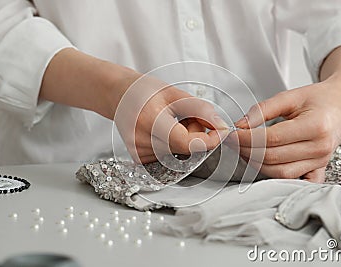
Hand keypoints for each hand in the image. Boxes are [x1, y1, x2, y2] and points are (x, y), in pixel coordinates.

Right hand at [113, 74, 228, 163]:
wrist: (119, 96)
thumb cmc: (144, 92)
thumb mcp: (175, 93)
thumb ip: (200, 110)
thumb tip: (220, 127)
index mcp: (149, 121)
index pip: (186, 143)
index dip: (208, 140)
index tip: (220, 131)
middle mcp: (140, 141)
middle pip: (186, 149)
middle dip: (196, 135)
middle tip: (187, 117)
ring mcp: (138, 153)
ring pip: (180, 155)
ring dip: (185, 141)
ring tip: (172, 122)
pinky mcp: (140, 160)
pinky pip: (170, 158)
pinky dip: (175, 147)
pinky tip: (165, 133)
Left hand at [226, 78, 340, 182]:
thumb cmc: (318, 98)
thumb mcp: (290, 96)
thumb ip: (263, 109)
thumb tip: (240, 125)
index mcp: (316, 126)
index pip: (272, 138)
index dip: (247, 137)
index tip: (231, 133)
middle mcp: (320, 148)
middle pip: (273, 157)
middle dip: (247, 150)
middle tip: (233, 141)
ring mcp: (321, 161)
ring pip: (280, 173)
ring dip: (257, 164)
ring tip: (244, 150)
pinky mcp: (319, 168)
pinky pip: (295, 181)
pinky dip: (278, 179)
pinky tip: (264, 168)